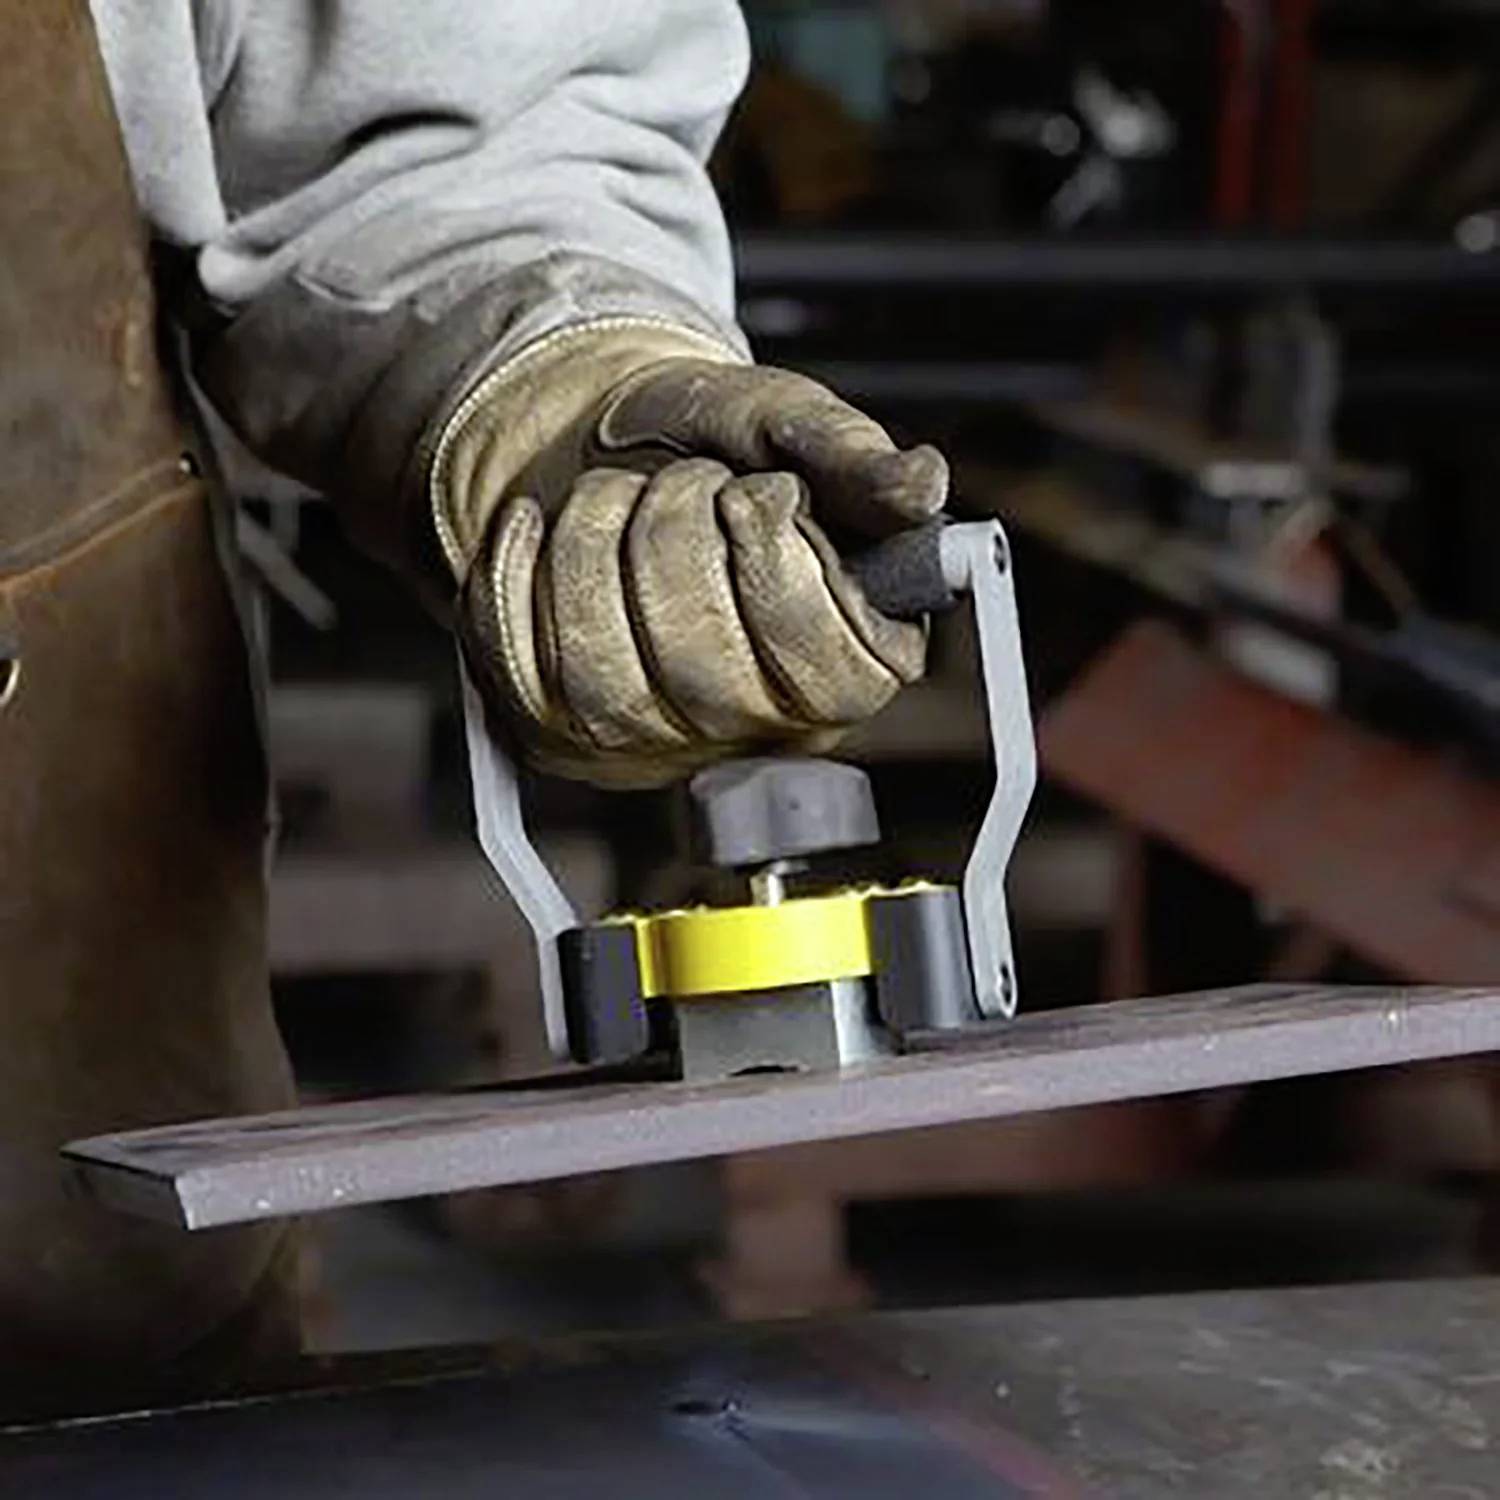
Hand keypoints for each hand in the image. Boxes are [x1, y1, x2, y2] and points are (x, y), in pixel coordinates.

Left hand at [433, 330, 947, 786]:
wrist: (603, 442)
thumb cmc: (713, 444)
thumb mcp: (791, 427)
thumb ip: (854, 458)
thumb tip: (921, 488)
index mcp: (847, 666)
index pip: (837, 679)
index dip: (789, 574)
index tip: (764, 494)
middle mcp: (754, 727)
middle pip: (709, 677)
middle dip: (679, 540)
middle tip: (685, 480)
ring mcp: (651, 742)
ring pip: (605, 677)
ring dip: (597, 547)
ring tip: (618, 494)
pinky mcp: (557, 730)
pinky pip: (518, 665)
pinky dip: (518, 572)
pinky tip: (536, 522)